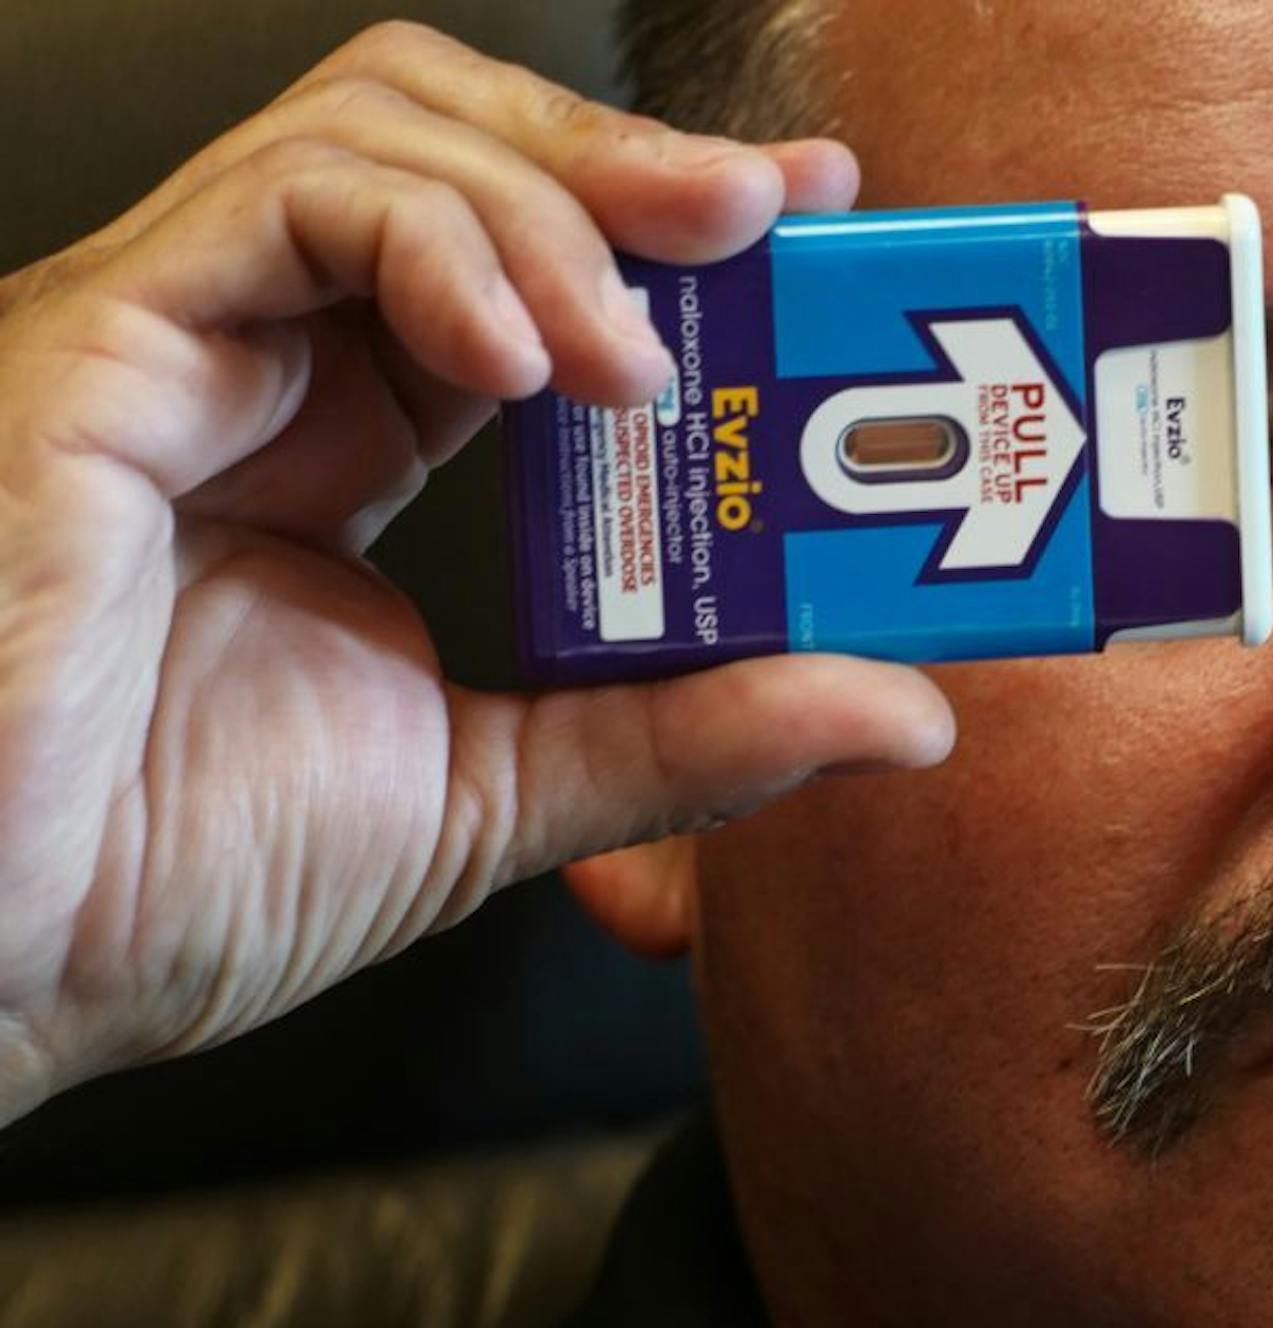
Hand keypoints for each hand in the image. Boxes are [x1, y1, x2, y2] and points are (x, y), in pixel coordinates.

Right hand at [0, 22, 954, 1124]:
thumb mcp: (504, 797)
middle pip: (457, 146)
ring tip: (636, 352)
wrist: (1, 967)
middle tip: (761, 218)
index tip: (805, 217)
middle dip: (626, 166)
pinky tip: (518, 356)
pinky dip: (429, 242)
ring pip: (378, 134)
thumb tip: (901, 709)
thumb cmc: (177, 883)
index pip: (525, 262)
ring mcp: (179, 338)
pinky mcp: (101, 348)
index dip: (662, 223)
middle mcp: (268, 362)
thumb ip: (693, 738)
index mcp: (350, 443)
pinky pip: (279, 204)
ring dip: (551, 213)